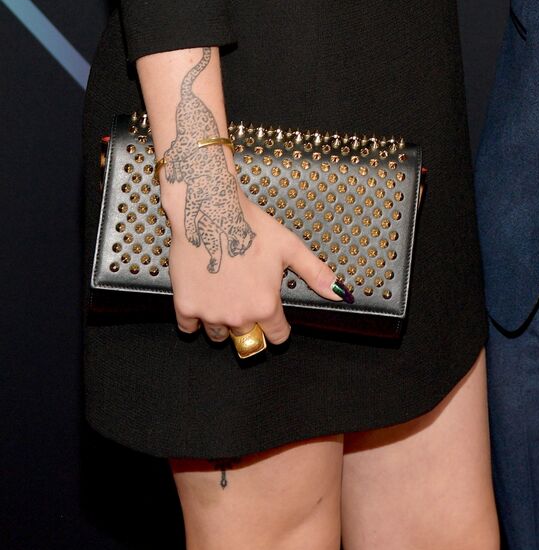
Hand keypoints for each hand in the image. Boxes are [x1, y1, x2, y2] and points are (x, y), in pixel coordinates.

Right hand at [168, 185, 342, 345]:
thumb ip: (316, 274)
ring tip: (227, 296)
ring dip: (223, 323)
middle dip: (250, 324)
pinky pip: (189, 328)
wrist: (212, 210)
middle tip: (247, 298)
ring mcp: (210, 314)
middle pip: (247, 339)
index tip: (274, 319)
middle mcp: (238, 316)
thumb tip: (341, 294)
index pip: (276, 337)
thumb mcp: (290, 247)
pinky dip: (196, 318)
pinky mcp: (186, 307)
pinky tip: (204, 298)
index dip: (278, 328)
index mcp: (265, 305)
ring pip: (219, 336)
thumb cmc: (252, 226)